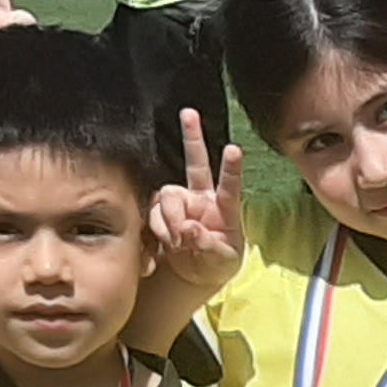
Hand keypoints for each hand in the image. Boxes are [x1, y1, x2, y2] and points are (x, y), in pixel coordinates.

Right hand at [146, 110, 245, 302]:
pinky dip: (157, 231)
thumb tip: (188, 229)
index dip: (231, 168)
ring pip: (167, 197)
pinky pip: (152, 214)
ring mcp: (180, 203)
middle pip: (195, 162)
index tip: (234, 149)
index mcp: (225, 207)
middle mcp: (201, 197)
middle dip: (192, 136)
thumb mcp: (221, 260)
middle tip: (189, 112)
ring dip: (168, 221)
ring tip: (178, 244)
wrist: (198, 274)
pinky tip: (167, 246)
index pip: (230, 186)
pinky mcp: (160, 212)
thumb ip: (208, 245)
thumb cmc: (217, 262)